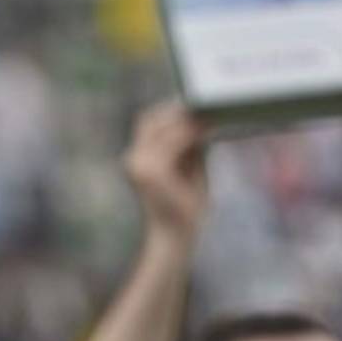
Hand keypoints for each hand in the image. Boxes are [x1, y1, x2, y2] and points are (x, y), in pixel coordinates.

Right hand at [123, 102, 208, 244]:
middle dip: (176, 111)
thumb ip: (188, 145)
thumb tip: (200, 117)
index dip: (169, 110)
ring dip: (186, 120)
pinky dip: (191, 132)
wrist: (176, 236)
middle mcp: (133, 159)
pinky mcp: (153, 171)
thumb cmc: (184, 205)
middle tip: (202, 107)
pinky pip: (174, 141)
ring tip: (208, 116)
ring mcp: (140, 165)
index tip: (192, 104)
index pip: (148, 122)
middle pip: (151, 119)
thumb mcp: (187, 168)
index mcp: (137, 159)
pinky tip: (206, 129)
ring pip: (164, 127)